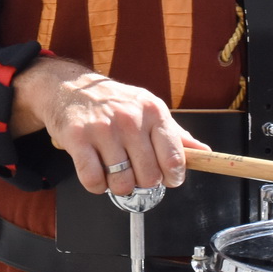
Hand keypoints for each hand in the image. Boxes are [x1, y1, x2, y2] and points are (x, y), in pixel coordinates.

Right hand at [11, 57, 206, 195]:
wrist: (68, 86)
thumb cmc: (111, 101)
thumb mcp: (147, 108)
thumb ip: (175, 134)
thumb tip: (204, 152)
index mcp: (153, 111)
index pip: (174, 159)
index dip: (173, 177)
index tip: (167, 178)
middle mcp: (130, 119)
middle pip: (149, 177)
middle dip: (143, 182)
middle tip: (134, 170)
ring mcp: (103, 129)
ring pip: (122, 183)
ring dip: (118, 185)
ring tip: (113, 169)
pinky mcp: (78, 139)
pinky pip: (93, 181)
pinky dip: (96, 185)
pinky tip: (96, 171)